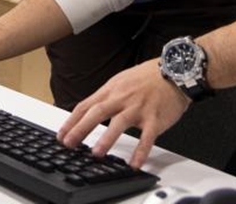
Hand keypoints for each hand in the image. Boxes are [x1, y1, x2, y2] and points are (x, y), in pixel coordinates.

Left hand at [57, 59, 189, 168]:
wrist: (174, 71)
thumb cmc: (146, 78)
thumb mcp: (120, 82)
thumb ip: (105, 97)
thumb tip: (87, 112)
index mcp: (111, 90)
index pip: (85, 105)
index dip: (72, 121)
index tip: (61, 135)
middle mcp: (122, 98)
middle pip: (97, 112)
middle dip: (81, 128)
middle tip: (69, 143)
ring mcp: (138, 108)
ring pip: (119, 123)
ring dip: (107, 139)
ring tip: (97, 153)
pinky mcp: (155, 118)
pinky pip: (147, 136)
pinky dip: (141, 150)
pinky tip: (135, 163)